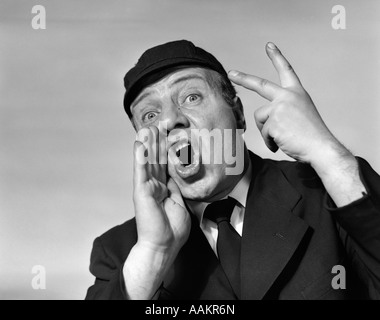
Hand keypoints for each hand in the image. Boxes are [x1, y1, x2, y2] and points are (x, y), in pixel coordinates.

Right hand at [133, 126, 190, 252]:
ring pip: (147, 160)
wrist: (164, 245)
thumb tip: (177, 175)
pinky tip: (140, 142)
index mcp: (163, 188)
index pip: (165, 164)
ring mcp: (146, 187)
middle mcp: (153, 185)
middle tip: (160, 124)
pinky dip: (140, 155)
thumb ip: (176, 187)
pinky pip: (141, 170)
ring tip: (149, 126)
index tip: (171, 134)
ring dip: (148, 143)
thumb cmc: (172, 229)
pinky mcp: (141, 191)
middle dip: (158, 141)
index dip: (167, 149)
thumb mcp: (179, 203)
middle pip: (156, 159)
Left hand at [228, 42, 343, 165]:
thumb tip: (263, 120)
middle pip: (260, 85)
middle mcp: (287, 96)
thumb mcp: (300, 115)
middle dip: (244, 78)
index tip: (269, 46)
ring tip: (283, 138)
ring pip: (260, 119)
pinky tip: (281, 144)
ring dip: (267, 132)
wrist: (320, 147)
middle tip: (231, 73)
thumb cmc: (311, 136)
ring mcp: (279, 107)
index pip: (286, 71)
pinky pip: (263, 133)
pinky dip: (270, 142)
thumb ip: (282, 111)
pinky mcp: (273, 121)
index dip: (277, 57)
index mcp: (297, 93)